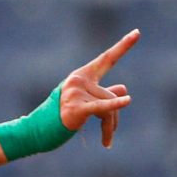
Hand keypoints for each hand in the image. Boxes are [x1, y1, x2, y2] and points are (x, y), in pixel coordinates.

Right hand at [57, 31, 139, 148]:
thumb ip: (105, 93)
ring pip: (108, 107)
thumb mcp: (85, 101)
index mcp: (83, 75)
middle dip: (113, 118)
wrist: (38, 130)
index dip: (124, 46)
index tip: (137, 33)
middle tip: (109, 137)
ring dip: (109, 128)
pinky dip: (115, 106)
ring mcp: (76, 92)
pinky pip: (101, 107)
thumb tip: (125, 89)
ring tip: (106, 143)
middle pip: (111, 95)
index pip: (107, 59)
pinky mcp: (76, 107)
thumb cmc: (61, 115)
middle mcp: (79, 80)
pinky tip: (127, 101)